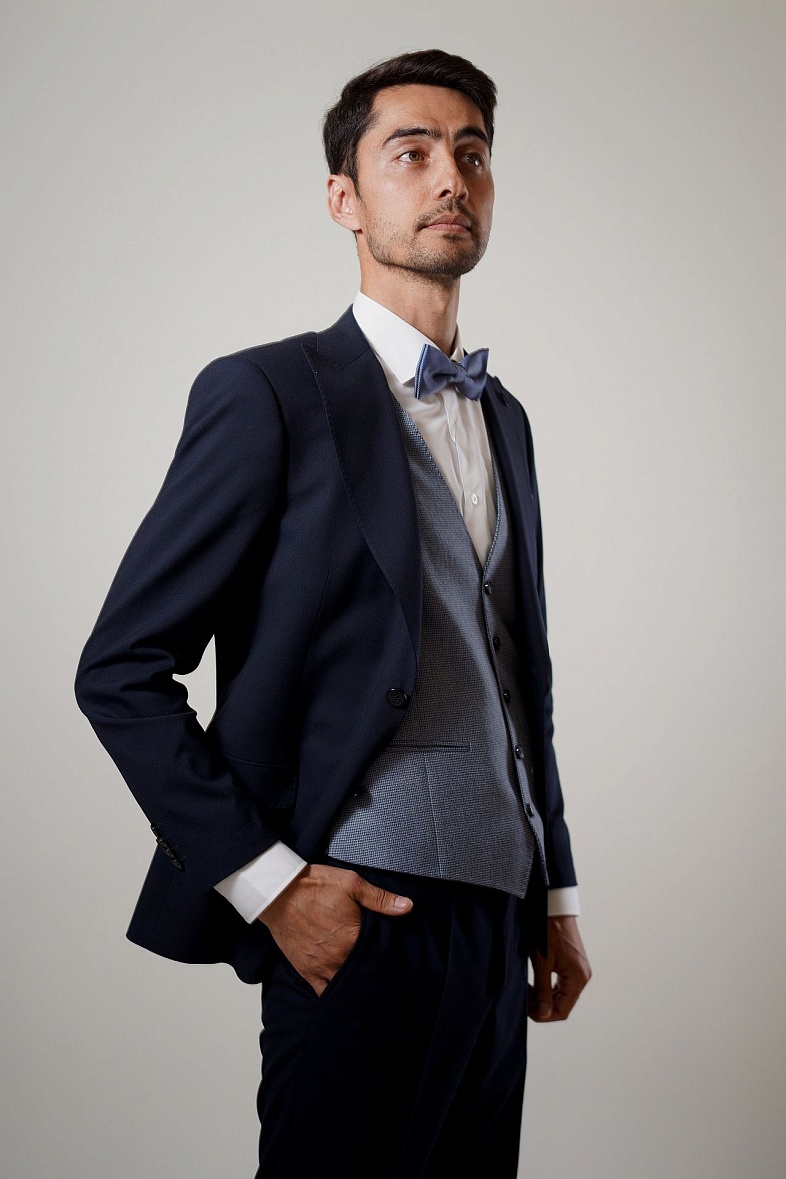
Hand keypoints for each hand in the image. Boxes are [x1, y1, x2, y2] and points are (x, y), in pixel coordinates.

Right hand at [258, 863, 412, 995]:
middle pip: (365, 972)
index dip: (390, 956)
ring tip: (368, 982)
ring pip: (347, 986)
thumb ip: (380, 899)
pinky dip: (336, 995)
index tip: (397, 958)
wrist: (278, 893)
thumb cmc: (314, 886)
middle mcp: (339, 958)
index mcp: (354, 938)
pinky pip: (325, 992)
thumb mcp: (351, 883)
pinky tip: (345, 993)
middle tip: (386, 971)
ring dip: (358, 984)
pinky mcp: (308, 972)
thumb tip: (407, 906)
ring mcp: (323, 968)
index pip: (380, 955)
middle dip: (375, 971)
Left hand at [528, 915, 590, 1021]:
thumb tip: (543, 1014)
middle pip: (562, 1004)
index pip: (562, 1011)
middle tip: (523, 998)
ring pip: (561, 995)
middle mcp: (582, 977)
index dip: (543, 1014)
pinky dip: (547, 987)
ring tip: (526, 989)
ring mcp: (578, 970)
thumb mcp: (542, 964)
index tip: (525, 1008)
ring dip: (543, 996)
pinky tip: (534, 983)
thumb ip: (543, 991)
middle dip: (541, 1005)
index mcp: (577, 979)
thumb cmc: (547, 932)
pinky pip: (561, 984)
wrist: (554, 907)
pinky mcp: (573, 964)